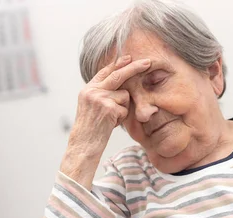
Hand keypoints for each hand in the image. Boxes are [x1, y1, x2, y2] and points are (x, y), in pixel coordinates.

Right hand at [60, 55, 150, 188]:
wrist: (84, 144)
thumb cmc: (91, 129)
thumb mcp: (93, 108)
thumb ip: (103, 94)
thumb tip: (122, 87)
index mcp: (88, 89)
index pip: (105, 72)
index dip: (118, 64)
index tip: (129, 57)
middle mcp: (92, 91)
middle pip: (118, 75)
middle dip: (134, 68)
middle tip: (148, 62)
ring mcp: (100, 98)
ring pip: (124, 96)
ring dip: (123, 108)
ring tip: (110, 119)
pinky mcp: (108, 108)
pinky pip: (125, 109)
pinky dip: (121, 118)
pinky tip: (110, 124)